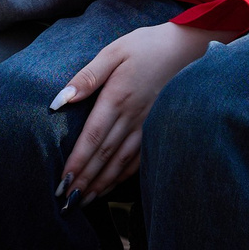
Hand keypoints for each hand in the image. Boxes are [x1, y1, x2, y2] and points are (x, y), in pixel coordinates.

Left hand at [56, 21, 219, 199]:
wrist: (189, 48)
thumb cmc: (146, 47)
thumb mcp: (113, 52)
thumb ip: (86, 77)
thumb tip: (60, 100)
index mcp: (117, 99)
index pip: (93, 138)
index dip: (77, 162)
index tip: (62, 181)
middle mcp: (132, 118)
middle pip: (104, 157)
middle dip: (84, 181)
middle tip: (66, 202)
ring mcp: (147, 127)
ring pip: (120, 163)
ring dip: (101, 185)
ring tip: (83, 202)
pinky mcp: (157, 130)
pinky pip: (138, 160)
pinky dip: (122, 177)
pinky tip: (110, 186)